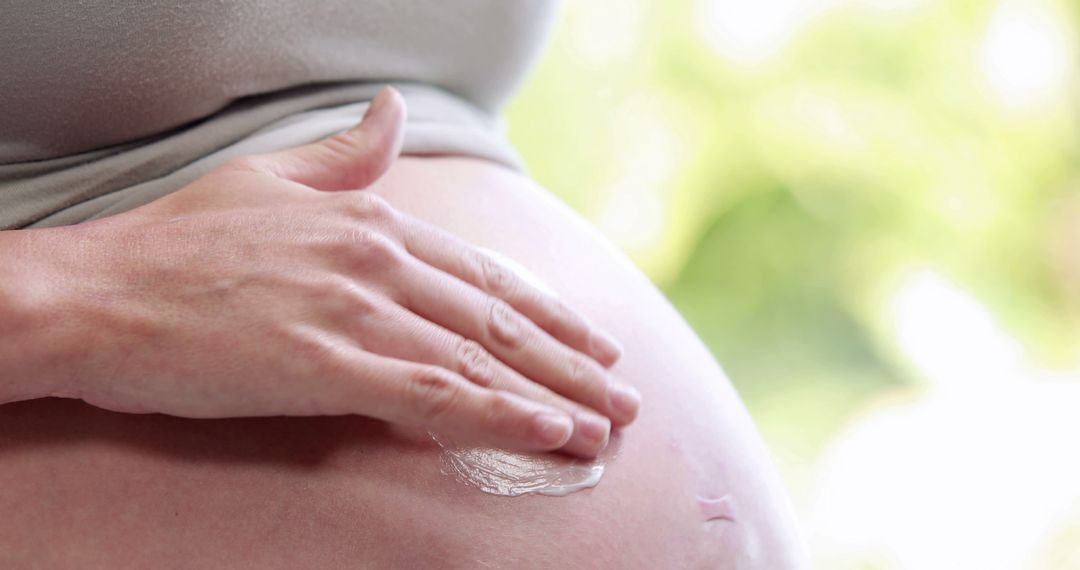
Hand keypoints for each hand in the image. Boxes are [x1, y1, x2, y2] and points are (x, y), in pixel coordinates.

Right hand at [38, 88, 638, 456]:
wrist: (96, 293)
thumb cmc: (175, 245)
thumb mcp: (268, 181)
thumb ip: (344, 158)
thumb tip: (392, 115)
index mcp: (370, 223)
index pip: (483, 274)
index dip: (546, 311)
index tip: (591, 340)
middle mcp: (377, 261)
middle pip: (498, 318)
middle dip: (571, 361)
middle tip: (623, 394)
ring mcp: (356, 311)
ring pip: (480, 358)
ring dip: (553, 396)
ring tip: (605, 428)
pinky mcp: (326, 364)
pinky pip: (432, 395)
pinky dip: (497, 416)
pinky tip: (545, 434)